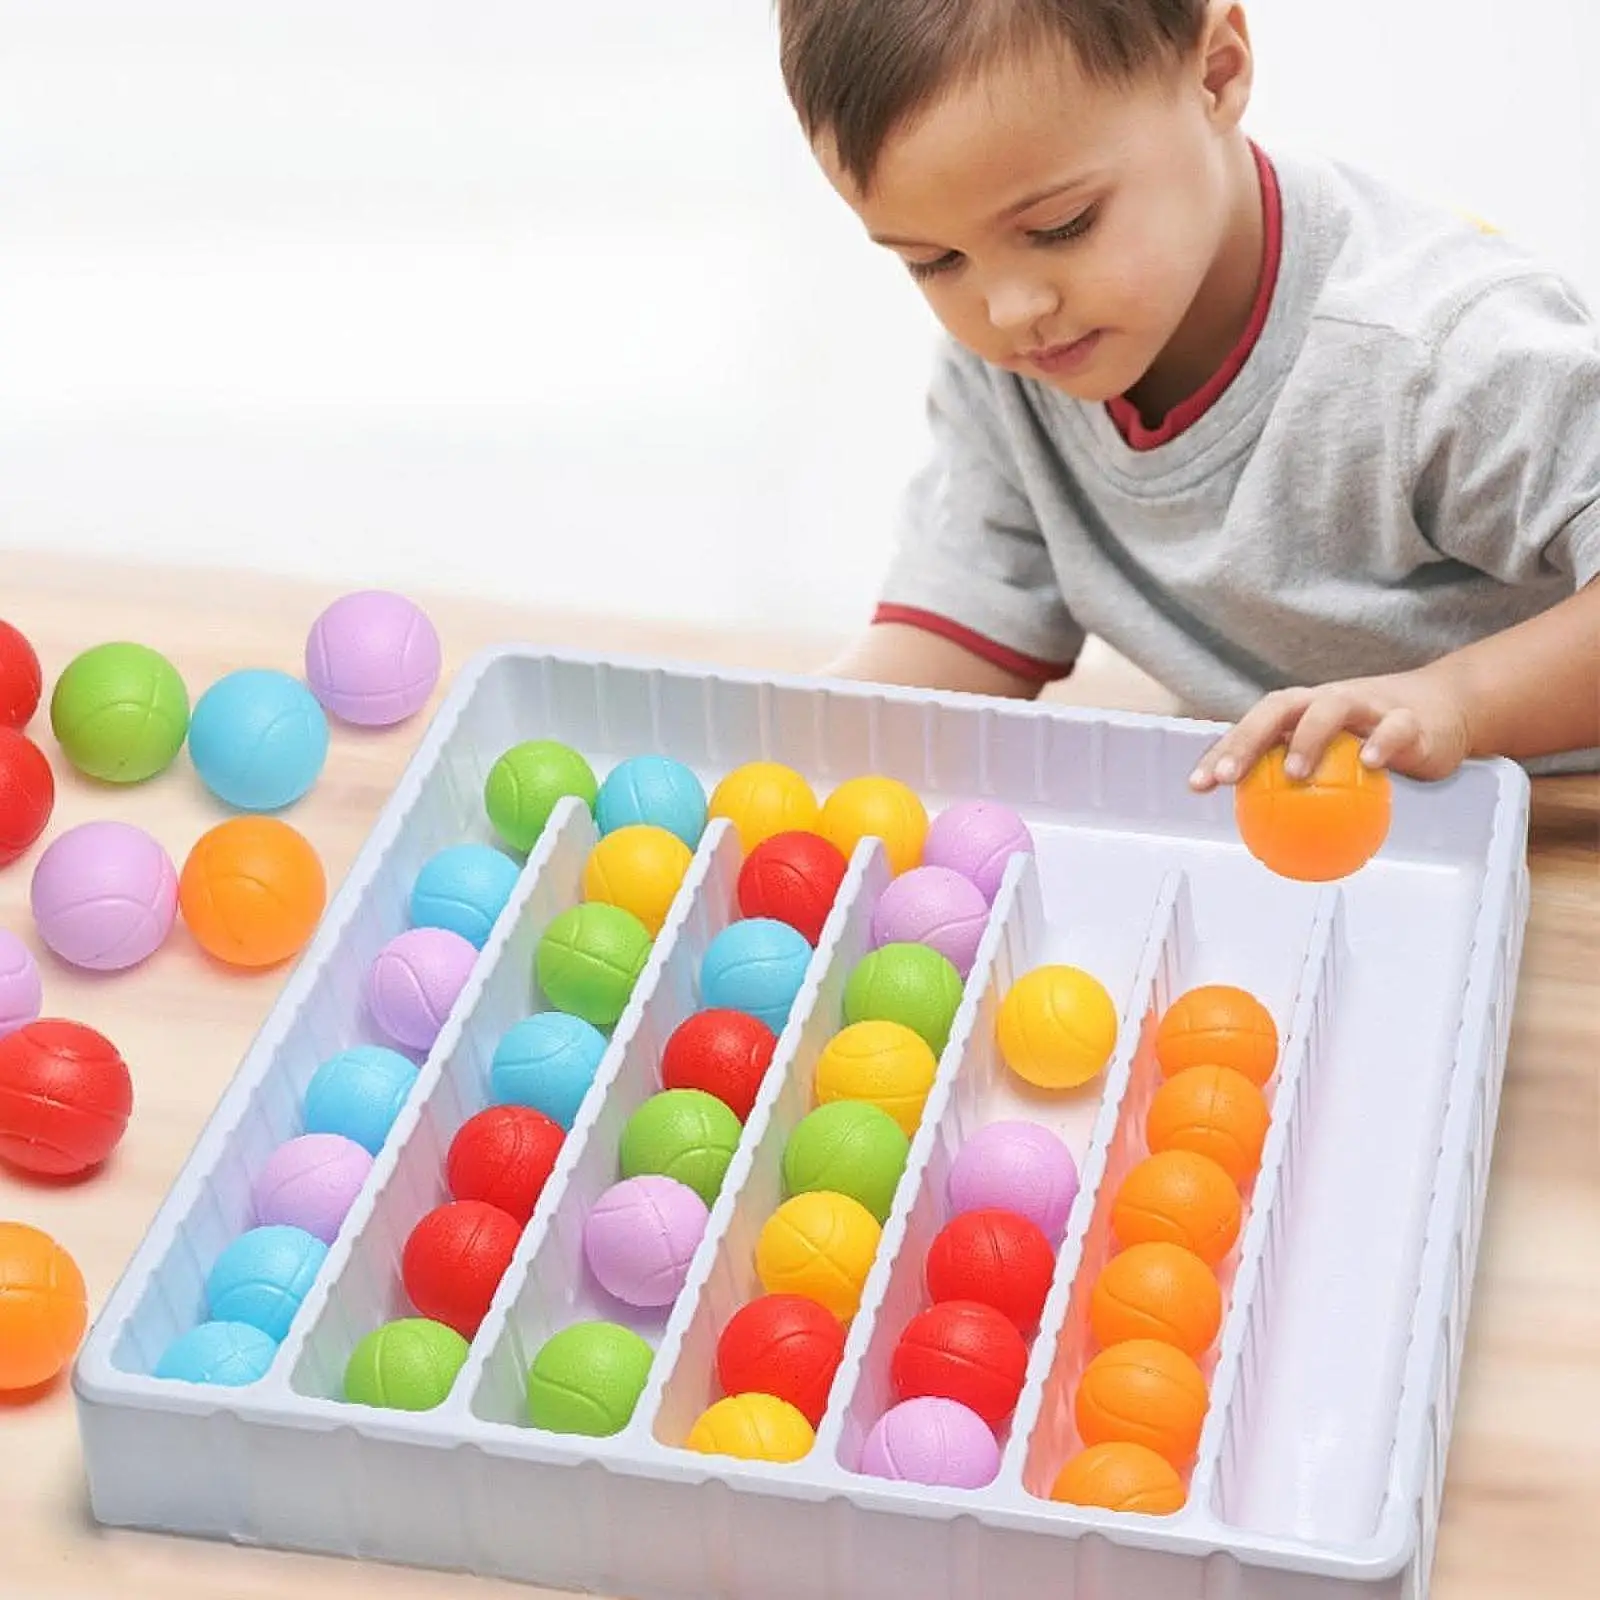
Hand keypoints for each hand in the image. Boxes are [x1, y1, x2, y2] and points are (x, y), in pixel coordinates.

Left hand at [1188, 667, 1475, 790]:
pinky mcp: (1409, 718)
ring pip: (1333, 707)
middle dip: (1249, 739)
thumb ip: (1297, 785)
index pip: (1252, 726)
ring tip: (1294, 774)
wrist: (1440, 710)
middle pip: (1279, 708)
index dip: (1222, 752)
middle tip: (1230, 777)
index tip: (1197, 785)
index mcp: (1300, 710)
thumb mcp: (1331, 758)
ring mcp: (1367, 704)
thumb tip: (1261, 832)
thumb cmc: (1370, 739)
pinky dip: (1380, 742)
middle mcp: (1326, 700)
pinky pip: (1393, 727)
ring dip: (1309, 737)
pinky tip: (1369, 765)